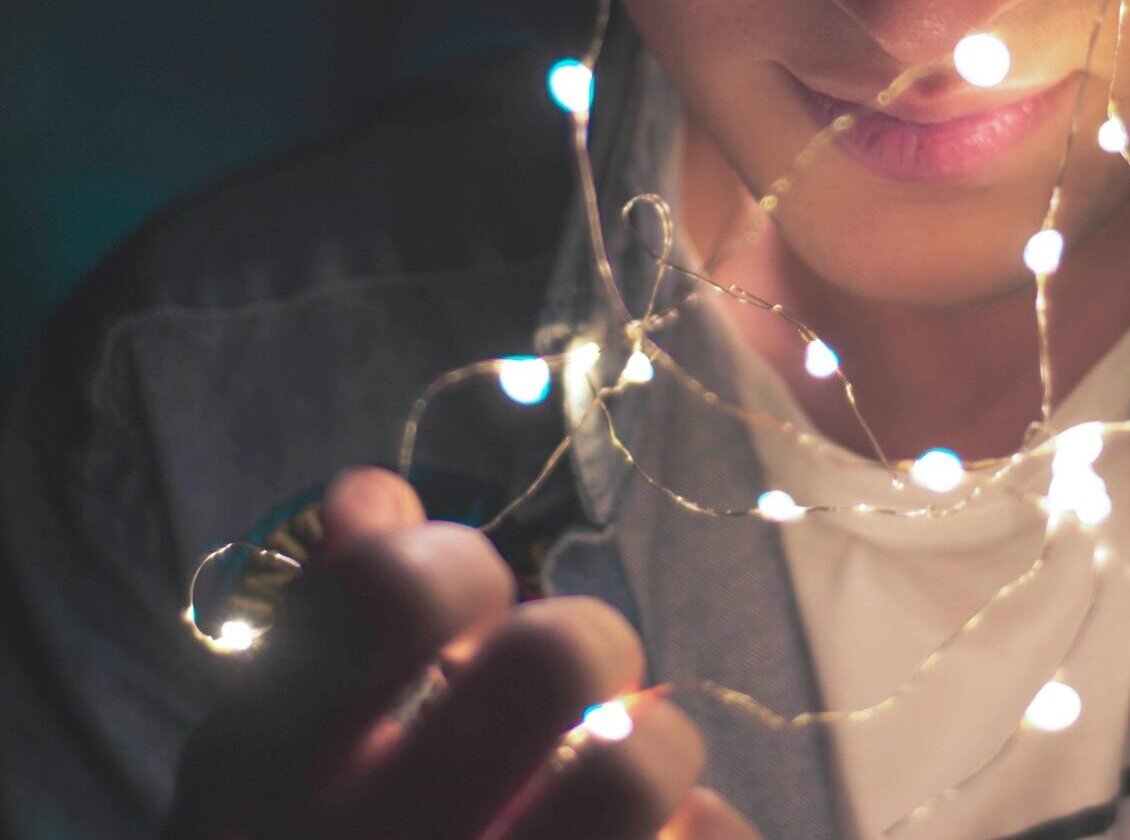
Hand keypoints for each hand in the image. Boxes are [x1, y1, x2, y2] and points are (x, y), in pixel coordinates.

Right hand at [165, 467, 756, 839]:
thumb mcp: (273, 773)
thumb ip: (325, 628)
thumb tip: (370, 491)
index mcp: (258, 787)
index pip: (386, 595)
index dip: (453, 565)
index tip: (470, 600)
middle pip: (553, 657)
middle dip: (588, 640)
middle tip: (579, 681)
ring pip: (634, 763)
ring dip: (658, 745)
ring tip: (626, 768)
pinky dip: (705, 833)